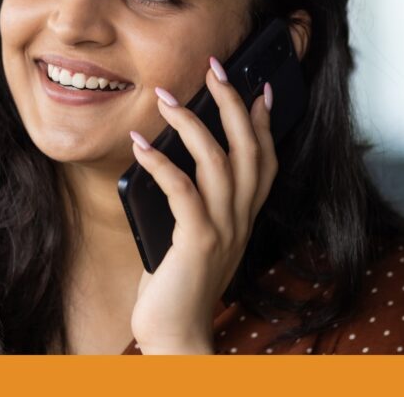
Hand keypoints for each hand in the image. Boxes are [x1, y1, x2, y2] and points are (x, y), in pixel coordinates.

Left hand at [128, 56, 277, 354]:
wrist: (176, 334)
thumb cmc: (176, 284)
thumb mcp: (190, 235)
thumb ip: (190, 203)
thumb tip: (164, 159)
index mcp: (243, 215)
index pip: (263, 158)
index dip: (262, 120)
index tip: (257, 85)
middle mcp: (241, 218)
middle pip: (246, 146)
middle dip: (231, 102)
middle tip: (214, 68)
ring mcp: (223, 228)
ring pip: (217, 160)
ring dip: (190, 122)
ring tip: (165, 97)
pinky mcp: (197, 240)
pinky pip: (182, 189)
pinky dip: (159, 161)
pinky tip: (140, 144)